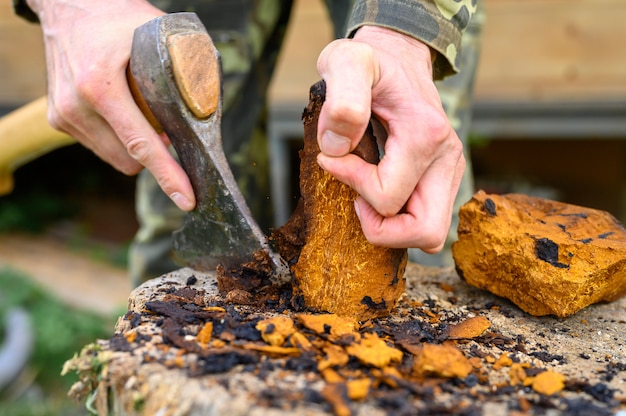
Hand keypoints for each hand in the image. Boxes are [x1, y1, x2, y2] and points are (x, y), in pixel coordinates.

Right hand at [27, 0, 194, 210]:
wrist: (68, 8)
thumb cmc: (118, 19)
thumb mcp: (158, 36)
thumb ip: (186, 68)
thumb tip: (209, 105)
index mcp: (100, 86)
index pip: (141, 144)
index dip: (168, 175)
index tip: (187, 199)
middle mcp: (76, 106)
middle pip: (129, 161)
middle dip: (156, 157)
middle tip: (169, 132)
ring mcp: (64, 115)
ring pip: (116, 158)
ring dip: (135, 148)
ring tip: (141, 113)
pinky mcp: (58, 120)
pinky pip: (101, 147)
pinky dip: (119, 139)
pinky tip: (122, 112)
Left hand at [316, 26, 465, 251]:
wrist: (399, 56)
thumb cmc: (372, 60)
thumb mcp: (347, 63)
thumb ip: (342, 100)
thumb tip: (336, 149)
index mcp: (425, 135)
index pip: (388, 197)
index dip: (352, 184)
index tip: (332, 158)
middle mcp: (447, 158)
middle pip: (426, 233)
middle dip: (382, 229)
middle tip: (356, 202)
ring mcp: (450, 171)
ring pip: (429, 233)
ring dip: (391, 227)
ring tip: (364, 197)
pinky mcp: (444, 178)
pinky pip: (425, 219)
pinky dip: (398, 218)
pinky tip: (377, 191)